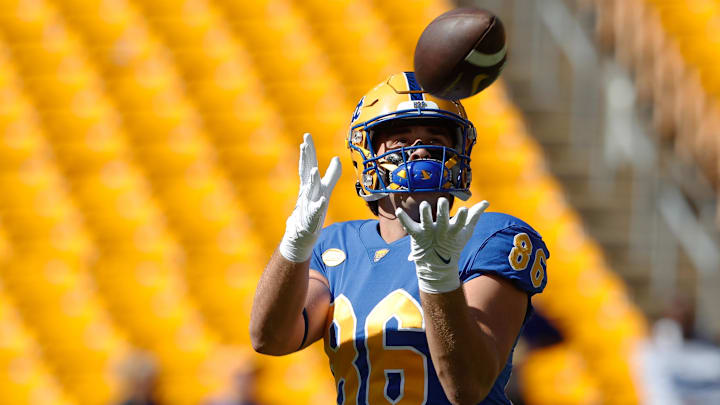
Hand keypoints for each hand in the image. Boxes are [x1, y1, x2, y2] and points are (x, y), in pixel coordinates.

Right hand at [279, 133, 341, 262]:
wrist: (301, 234)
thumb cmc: (312, 209)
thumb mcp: (324, 189)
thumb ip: (332, 174)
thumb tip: (337, 158)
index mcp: (310, 185)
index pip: (307, 165)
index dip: (307, 152)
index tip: (306, 136)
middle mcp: (308, 192)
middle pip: (306, 172)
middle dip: (306, 158)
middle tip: (304, 142)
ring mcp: (308, 204)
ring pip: (311, 190)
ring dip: (312, 181)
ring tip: (314, 171)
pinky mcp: (311, 218)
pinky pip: (315, 211)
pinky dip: (318, 206)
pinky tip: (322, 201)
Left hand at [396, 198, 488, 292]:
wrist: (437, 265)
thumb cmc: (453, 244)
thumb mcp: (466, 232)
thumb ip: (475, 216)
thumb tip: (487, 202)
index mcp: (454, 230)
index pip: (461, 222)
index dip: (463, 216)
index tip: (465, 209)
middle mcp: (441, 231)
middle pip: (442, 220)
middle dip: (442, 211)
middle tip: (442, 200)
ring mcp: (428, 233)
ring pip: (426, 222)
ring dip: (425, 214)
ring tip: (424, 205)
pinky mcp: (417, 235)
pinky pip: (409, 226)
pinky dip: (404, 219)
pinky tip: (399, 211)